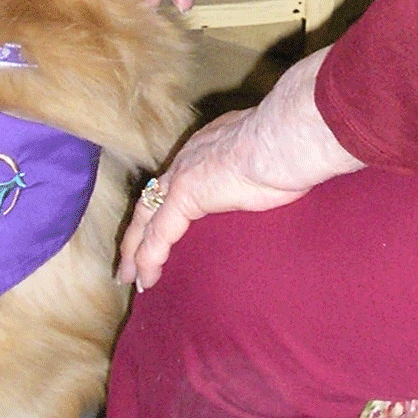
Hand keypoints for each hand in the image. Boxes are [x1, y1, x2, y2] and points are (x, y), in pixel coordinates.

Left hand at [119, 48, 361, 289]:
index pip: (176, 178)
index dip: (165, 203)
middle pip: (151, 198)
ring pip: (147, 219)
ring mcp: (183, 177)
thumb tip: (276, 176)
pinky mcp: (184, 198)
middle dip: (138, 229)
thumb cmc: (290, 147)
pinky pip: (158, 237)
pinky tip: (145, 280)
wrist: (285, 137)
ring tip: (128, 277)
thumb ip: (261, 168)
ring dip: (135, 250)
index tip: (161, 223)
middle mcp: (188, 159)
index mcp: (208, 147)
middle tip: (129, 256)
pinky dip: (148, 259)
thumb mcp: (269, 159)